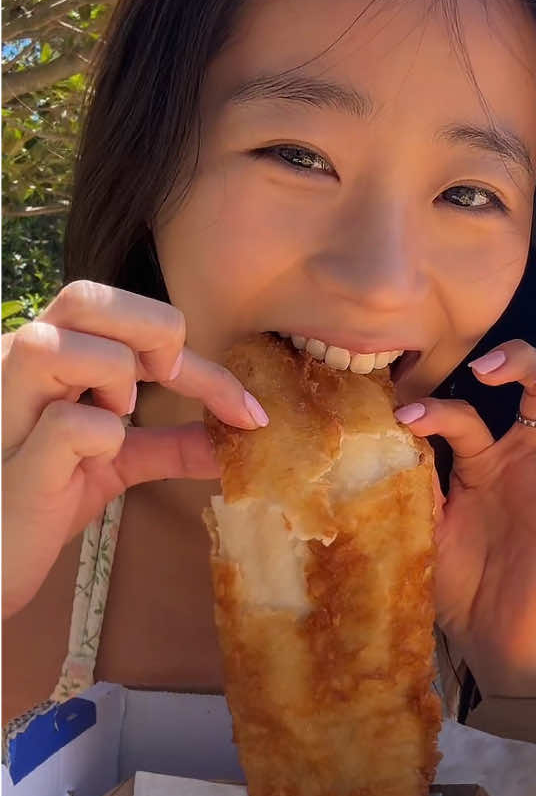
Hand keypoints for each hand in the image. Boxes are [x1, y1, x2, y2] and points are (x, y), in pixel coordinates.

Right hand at [2, 281, 267, 618]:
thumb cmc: (41, 497)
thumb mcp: (114, 461)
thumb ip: (170, 443)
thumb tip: (237, 437)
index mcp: (49, 356)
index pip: (127, 320)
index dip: (199, 360)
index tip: (250, 412)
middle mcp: (17, 366)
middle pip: (84, 298)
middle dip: (152, 332)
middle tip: (171, 382)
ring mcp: (8, 409)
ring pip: (56, 344)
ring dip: (113, 373)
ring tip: (120, 416)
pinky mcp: (17, 465)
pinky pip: (65, 423)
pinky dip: (100, 434)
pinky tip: (97, 458)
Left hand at [395, 340, 535, 694]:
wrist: (485, 635)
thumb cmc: (455, 579)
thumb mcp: (424, 528)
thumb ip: (417, 486)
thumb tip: (396, 440)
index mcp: (482, 459)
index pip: (467, 414)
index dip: (438, 408)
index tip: (406, 417)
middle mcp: (524, 462)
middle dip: (523, 360)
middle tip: (486, 367)